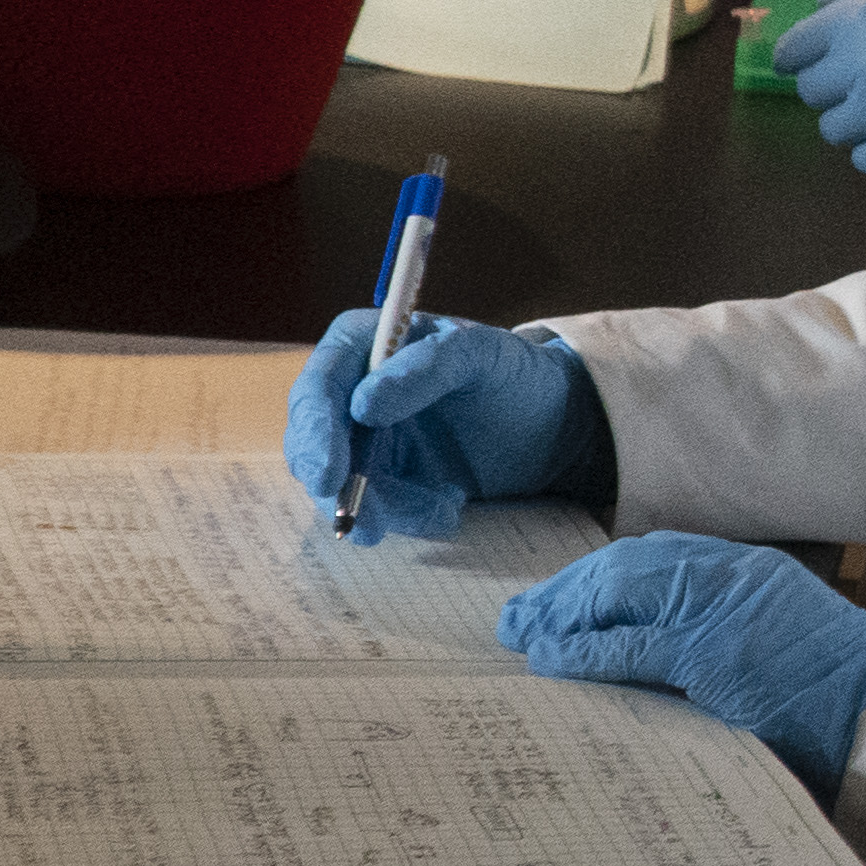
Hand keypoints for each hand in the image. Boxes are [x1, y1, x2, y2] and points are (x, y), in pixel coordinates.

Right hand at [286, 311, 610, 544]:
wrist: (554, 422)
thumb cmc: (515, 374)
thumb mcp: (483, 356)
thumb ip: (428, 367)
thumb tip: (363, 404)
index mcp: (365, 344)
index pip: (320, 383)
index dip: (315, 428)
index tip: (329, 471)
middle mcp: (353, 391)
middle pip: (312, 438)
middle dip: (333, 482)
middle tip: (362, 521)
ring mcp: (366, 438)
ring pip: (338, 482)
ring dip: (380, 506)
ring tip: (443, 508)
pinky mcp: (387, 477)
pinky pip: (375, 505)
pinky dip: (406, 516)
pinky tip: (449, 508)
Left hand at [499, 530, 865, 798]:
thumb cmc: (845, 703)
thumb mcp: (788, 650)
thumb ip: (731, 642)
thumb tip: (663, 664)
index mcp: (754, 572)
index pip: (659, 558)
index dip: (602, 578)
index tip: (564, 600)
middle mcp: (734, 575)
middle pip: (629, 564)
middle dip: (569, 590)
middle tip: (521, 617)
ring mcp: (722, 608)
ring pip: (620, 593)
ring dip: (564, 615)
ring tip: (524, 638)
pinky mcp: (708, 650)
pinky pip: (627, 645)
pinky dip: (582, 652)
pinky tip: (551, 663)